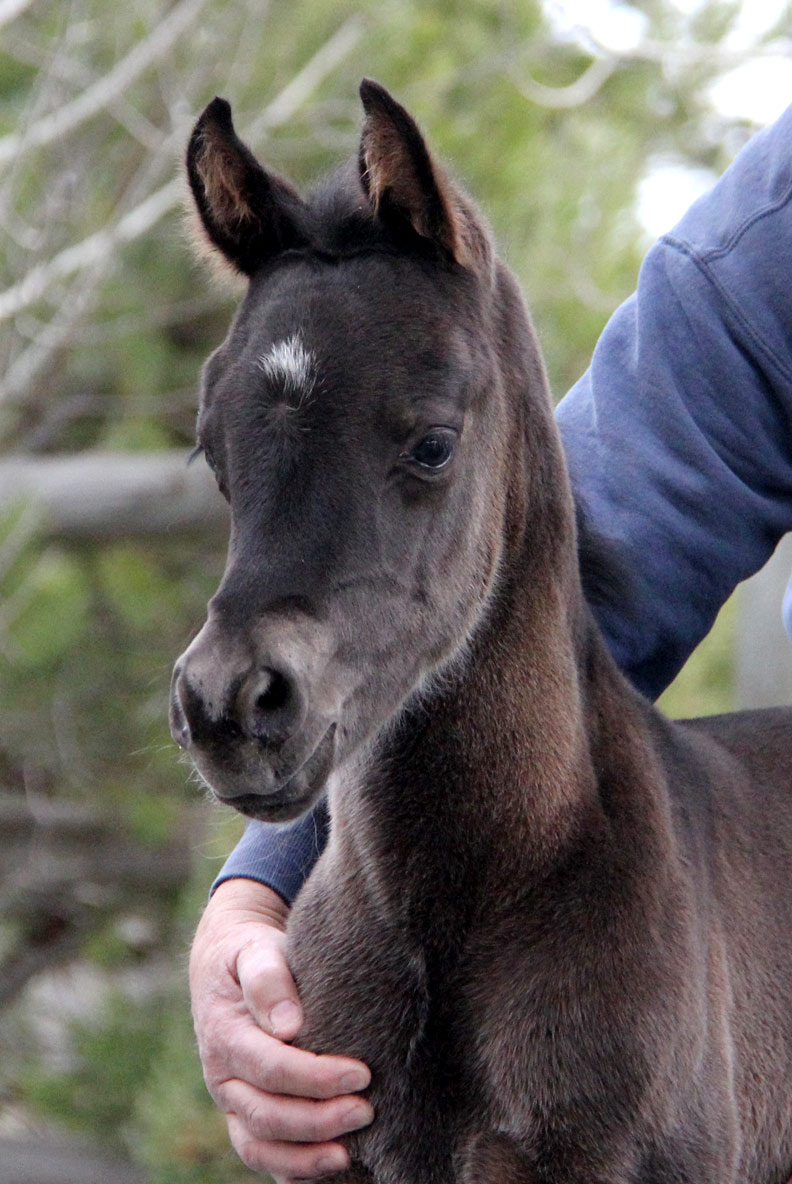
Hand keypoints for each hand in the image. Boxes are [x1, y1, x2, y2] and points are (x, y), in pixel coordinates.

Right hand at [189, 878, 373, 1178]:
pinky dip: (293, 1169)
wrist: (229, 963)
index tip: (361, 1074)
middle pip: (265, 1115)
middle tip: (367, 1110)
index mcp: (223, 1036)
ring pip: (258, 1146)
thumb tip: (288, 1024)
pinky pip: (263, 1155)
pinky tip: (331, 1168)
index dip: (315, 1078)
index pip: (270, 1068)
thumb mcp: (255, 951)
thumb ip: (268, 979)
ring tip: (349, 1155)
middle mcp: (221, 1077)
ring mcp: (232, 1101)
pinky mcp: (246, 1114)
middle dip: (318, 1120)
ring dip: (304, 1157)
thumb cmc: (251, 954)